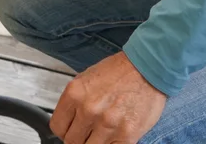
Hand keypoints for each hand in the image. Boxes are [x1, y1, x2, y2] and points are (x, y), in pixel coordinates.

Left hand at [50, 52, 166, 143]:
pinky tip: (115, 134)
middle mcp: (89, 109)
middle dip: (80, 138)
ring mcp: (107, 124)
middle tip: (89, 131)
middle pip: (72, 141)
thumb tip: (68, 122)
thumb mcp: (87, 79)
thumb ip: (75, 102)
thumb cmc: (119, 72)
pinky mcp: (126, 135)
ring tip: (104, 131)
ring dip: (95, 142)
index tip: (71, 130)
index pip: (57, 127)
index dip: (65, 130)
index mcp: (75, 93)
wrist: (148, 68)